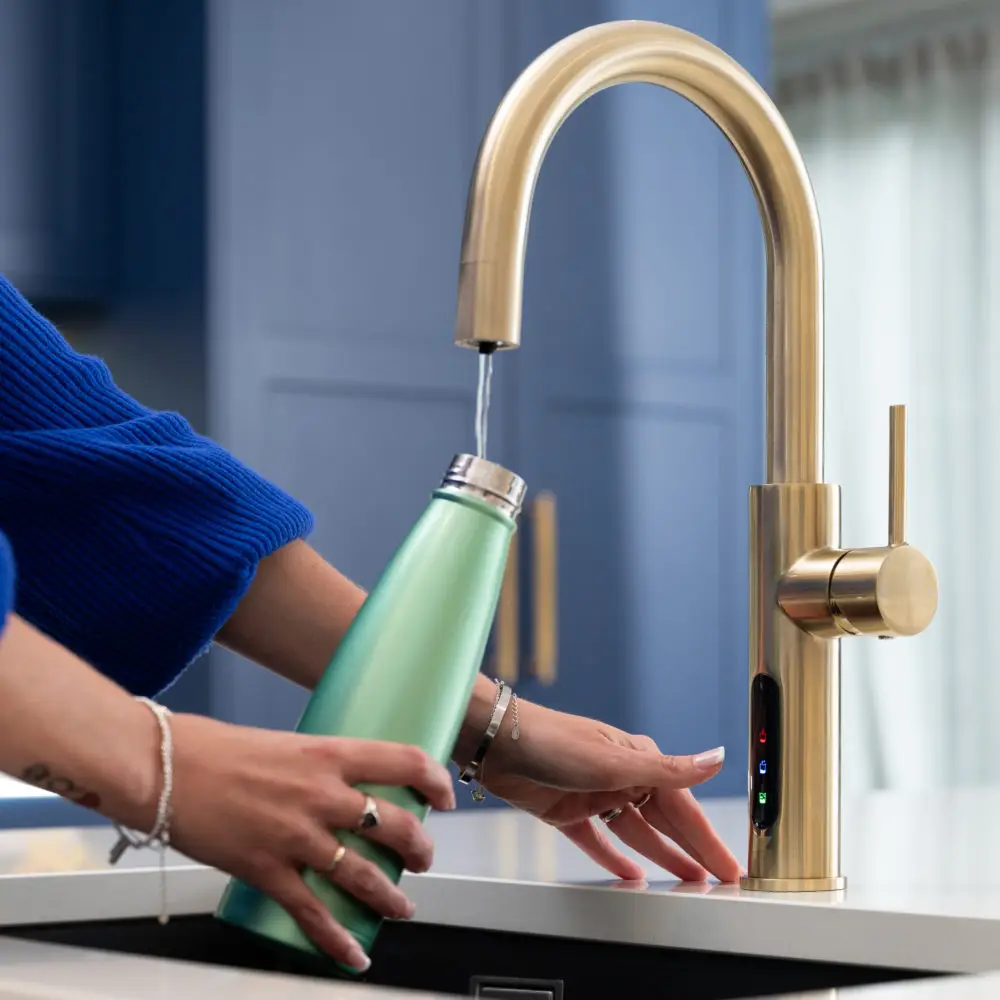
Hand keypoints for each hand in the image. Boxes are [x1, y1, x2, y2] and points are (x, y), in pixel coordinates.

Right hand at [163, 715, 454, 971]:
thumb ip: (314, 766)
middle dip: (419, 848)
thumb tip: (336, 784)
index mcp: (327, 755)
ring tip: (403, 906)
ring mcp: (296, 837)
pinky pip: (313, 914)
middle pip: (395, 825)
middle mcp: (321, 795)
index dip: (435, 779)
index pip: (403, 761)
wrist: (161, 768)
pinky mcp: (267, 871)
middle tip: (423, 858)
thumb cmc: (213, 749)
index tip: (445, 795)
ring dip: (391, 897)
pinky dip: (338, 941)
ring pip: (365, 875)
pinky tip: (356, 955)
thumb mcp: (281, 744)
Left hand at [478, 699, 742, 883]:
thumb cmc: (554, 740)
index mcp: (637, 760)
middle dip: (691, 849)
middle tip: (718, 879)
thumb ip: (669, 769)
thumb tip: (717, 757)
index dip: (707, 838)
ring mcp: (594, 794)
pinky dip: (614, 857)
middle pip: (664, 821)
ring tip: (686, 880)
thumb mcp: (615, 760)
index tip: (730, 865)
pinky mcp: (567, 811)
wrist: (496, 742)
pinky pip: (598, 840)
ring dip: (661, 855)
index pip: (683, 807)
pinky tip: (631, 874)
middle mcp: (620, 776)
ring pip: (635, 832)